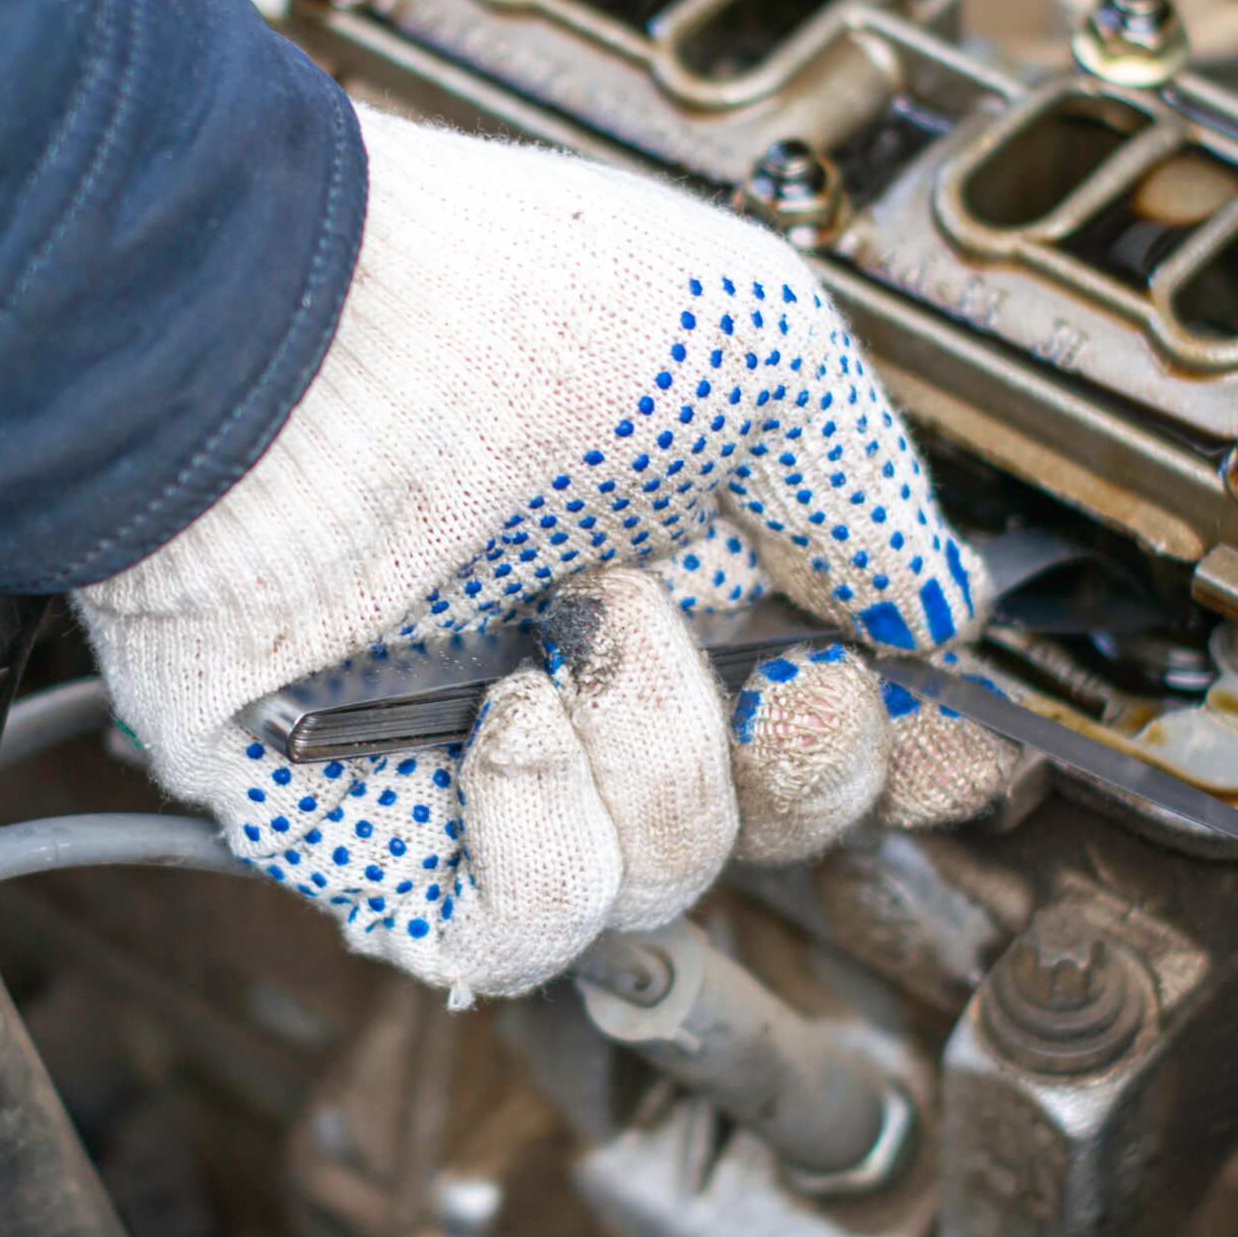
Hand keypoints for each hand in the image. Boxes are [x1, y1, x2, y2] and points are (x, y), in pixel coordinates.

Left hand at [76, 109, 1014, 999]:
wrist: (285, 347)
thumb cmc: (502, 305)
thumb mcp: (758, 344)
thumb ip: (863, 493)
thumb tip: (931, 614)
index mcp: (692, 552)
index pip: (834, 704)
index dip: (908, 749)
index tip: (952, 747)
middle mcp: (593, 660)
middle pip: (772, 822)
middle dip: (806, 760)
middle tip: (765, 670)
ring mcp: (486, 749)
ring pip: (661, 886)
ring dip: (653, 765)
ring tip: (565, 636)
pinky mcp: (375, 825)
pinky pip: (513, 932)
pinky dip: (540, 846)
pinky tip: (498, 723)